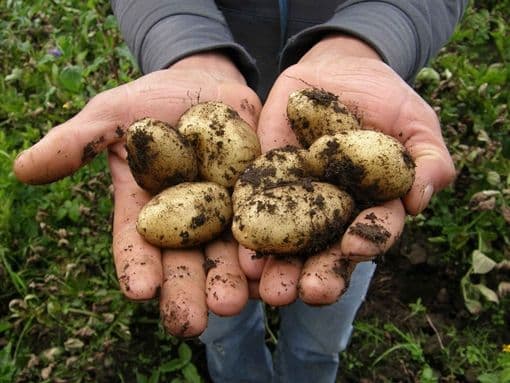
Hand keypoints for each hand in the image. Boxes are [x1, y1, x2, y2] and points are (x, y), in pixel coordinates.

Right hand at [13, 53, 260, 336]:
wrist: (206, 85)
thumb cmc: (152, 101)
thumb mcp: (112, 116)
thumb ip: (76, 143)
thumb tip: (23, 168)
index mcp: (147, 209)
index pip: (137, 243)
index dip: (137, 266)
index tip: (138, 291)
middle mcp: (187, 221)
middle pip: (186, 261)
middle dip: (188, 291)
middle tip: (192, 322)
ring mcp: (226, 212)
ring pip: (229, 254)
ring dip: (233, 282)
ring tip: (236, 304)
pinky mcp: (261, 198)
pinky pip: (269, 225)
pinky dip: (272, 250)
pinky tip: (274, 272)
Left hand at [239, 35, 454, 305]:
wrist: (338, 70)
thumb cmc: (385, 99)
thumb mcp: (415, 122)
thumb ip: (428, 159)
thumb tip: (420, 199)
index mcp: (372, 207)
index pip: (373, 232)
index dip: (367, 240)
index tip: (354, 246)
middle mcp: (333, 214)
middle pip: (327, 251)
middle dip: (319, 274)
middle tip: (307, 292)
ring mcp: (297, 201)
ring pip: (288, 243)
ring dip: (280, 268)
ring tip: (268, 289)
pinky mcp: (265, 182)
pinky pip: (253, 208)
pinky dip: (248, 229)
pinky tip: (239, 251)